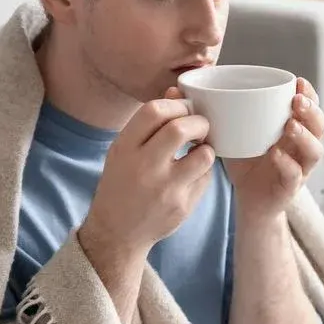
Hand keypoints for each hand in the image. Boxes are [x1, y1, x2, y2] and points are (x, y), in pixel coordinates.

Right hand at [78, 99, 214, 257]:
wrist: (117, 233)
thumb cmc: (122, 183)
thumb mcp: (124, 150)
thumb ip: (149, 122)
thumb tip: (177, 90)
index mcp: (125, 148)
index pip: (154, 111)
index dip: (175, 104)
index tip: (183, 109)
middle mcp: (144, 167)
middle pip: (180, 129)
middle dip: (198, 122)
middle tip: (200, 126)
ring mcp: (165, 189)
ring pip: (203, 155)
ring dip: (207, 148)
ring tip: (199, 150)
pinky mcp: (182, 206)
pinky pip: (206, 178)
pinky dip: (204, 171)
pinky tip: (193, 173)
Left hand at [165, 78, 323, 221]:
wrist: (247, 202)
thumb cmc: (243, 161)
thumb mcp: (231, 133)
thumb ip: (212, 112)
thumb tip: (175, 91)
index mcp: (291, 128)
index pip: (309, 106)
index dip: (309, 94)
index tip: (298, 82)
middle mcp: (300, 146)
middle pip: (319, 125)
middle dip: (311, 110)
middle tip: (296, 102)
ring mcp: (299, 168)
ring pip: (315, 151)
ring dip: (304, 136)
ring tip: (289, 126)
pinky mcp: (289, 189)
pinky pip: (295, 176)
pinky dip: (288, 166)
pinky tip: (276, 156)